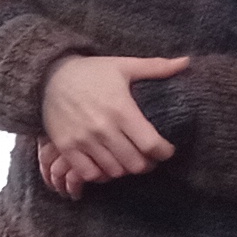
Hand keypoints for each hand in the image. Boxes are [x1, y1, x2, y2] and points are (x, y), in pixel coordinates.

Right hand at [35, 53, 188, 199]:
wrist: (49, 76)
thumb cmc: (91, 71)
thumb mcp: (124, 65)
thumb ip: (156, 68)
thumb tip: (186, 62)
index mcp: (121, 109)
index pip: (151, 144)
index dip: (164, 152)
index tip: (166, 150)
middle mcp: (103, 128)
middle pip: (135, 164)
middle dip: (147, 164)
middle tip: (149, 158)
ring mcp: (83, 140)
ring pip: (114, 171)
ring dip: (125, 169)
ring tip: (128, 160)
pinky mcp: (67, 147)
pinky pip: (89, 174)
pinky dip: (101, 174)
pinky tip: (106, 164)